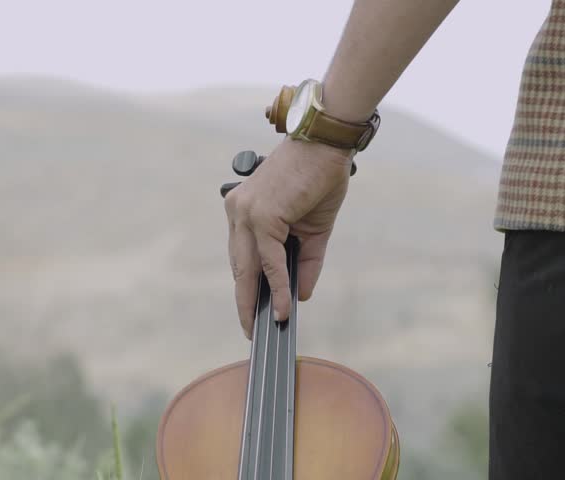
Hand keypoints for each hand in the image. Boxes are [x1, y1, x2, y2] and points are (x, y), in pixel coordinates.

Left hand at [224, 138, 351, 338]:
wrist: (326, 145)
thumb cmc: (319, 178)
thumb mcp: (313, 229)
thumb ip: (305, 262)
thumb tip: (300, 296)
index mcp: (243, 211)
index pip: (242, 256)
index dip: (247, 285)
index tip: (251, 310)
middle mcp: (238, 211)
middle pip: (239, 266)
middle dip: (245, 300)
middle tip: (251, 329)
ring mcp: (246, 213)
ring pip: (249, 268)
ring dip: (255, 301)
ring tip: (261, 327)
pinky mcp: (262, 216)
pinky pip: (269, 261)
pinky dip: (278, 286)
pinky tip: (284, 307)